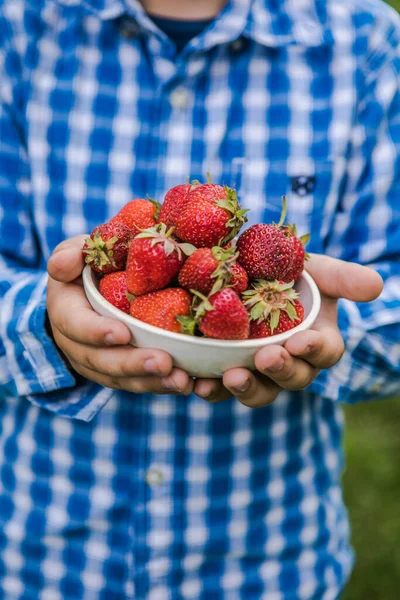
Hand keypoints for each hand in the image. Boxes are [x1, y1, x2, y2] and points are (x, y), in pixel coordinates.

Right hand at [47, 236, 193, 394]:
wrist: (92, 291)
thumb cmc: (89, 267)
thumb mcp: (76, 252)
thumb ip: (70, 255)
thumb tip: (62, 266)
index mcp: (66, 313)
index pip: (77, 326)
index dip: (97, 332)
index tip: (122, 333)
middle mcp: (79, 346)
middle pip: (102, 362)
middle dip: (133, 364)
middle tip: (162, 363)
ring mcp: (101, 364)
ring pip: (123, 380)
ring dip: (152, 382)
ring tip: (181, 380)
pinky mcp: (123, 373)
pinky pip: (141, 384)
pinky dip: (164, 386)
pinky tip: (189, 384)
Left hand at [194, 254, 382, 406]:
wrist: (252, 277)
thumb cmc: (291, 274)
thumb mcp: (317, 270)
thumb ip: (344, 277)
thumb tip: (377, 285)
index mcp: (317, 341)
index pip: (324, 351)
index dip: (314, 349)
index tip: (299, 341)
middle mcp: (291, 363)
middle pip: (292, 378)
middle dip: (280, 370)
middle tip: (265, 358)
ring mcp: (258, 371)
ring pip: (258, 390)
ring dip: (245, 387)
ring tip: (230, 378)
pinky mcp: (227, 371)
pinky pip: (221, 387)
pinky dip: (210, 388)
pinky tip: (196, 383)